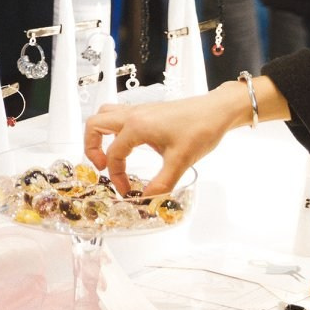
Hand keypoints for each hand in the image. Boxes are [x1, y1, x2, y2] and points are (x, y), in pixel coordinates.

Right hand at [83, 88, 244, 195]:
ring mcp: (138, 110)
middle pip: (94, 125)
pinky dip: (113, 129)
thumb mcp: (181, 161)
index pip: (114, 154)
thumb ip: (162, 183)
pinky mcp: (146, 111)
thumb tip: (147, 200)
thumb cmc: (200, 129)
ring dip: (99, 134)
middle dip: (92, 148)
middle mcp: (132, 115)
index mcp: (136, 126)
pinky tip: (128, 144)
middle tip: (102, 167)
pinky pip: (118, 115)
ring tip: (108, 153)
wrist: (217, 110)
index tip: (127, 190)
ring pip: (104, 115)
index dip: (116, 176)